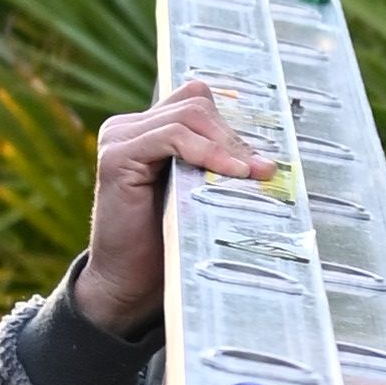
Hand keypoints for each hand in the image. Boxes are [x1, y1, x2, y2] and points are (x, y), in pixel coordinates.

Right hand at [74, 83, 281, 336]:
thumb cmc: (170, 241)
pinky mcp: (117, 157)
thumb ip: (217, 165)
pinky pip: (171, 136)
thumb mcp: (199, 193)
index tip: (263, 156)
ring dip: (228, 145)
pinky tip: (232, 173)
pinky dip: (207, 152)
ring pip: (188, 116)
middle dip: (235, 136)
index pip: (197, 100)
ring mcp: (119, 138)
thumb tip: (269, 156)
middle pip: (196, 103)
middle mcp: (130, 126)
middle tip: (264, 170)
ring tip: (253, 174)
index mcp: (149, 129)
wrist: (131, 283)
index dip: (232, 124)